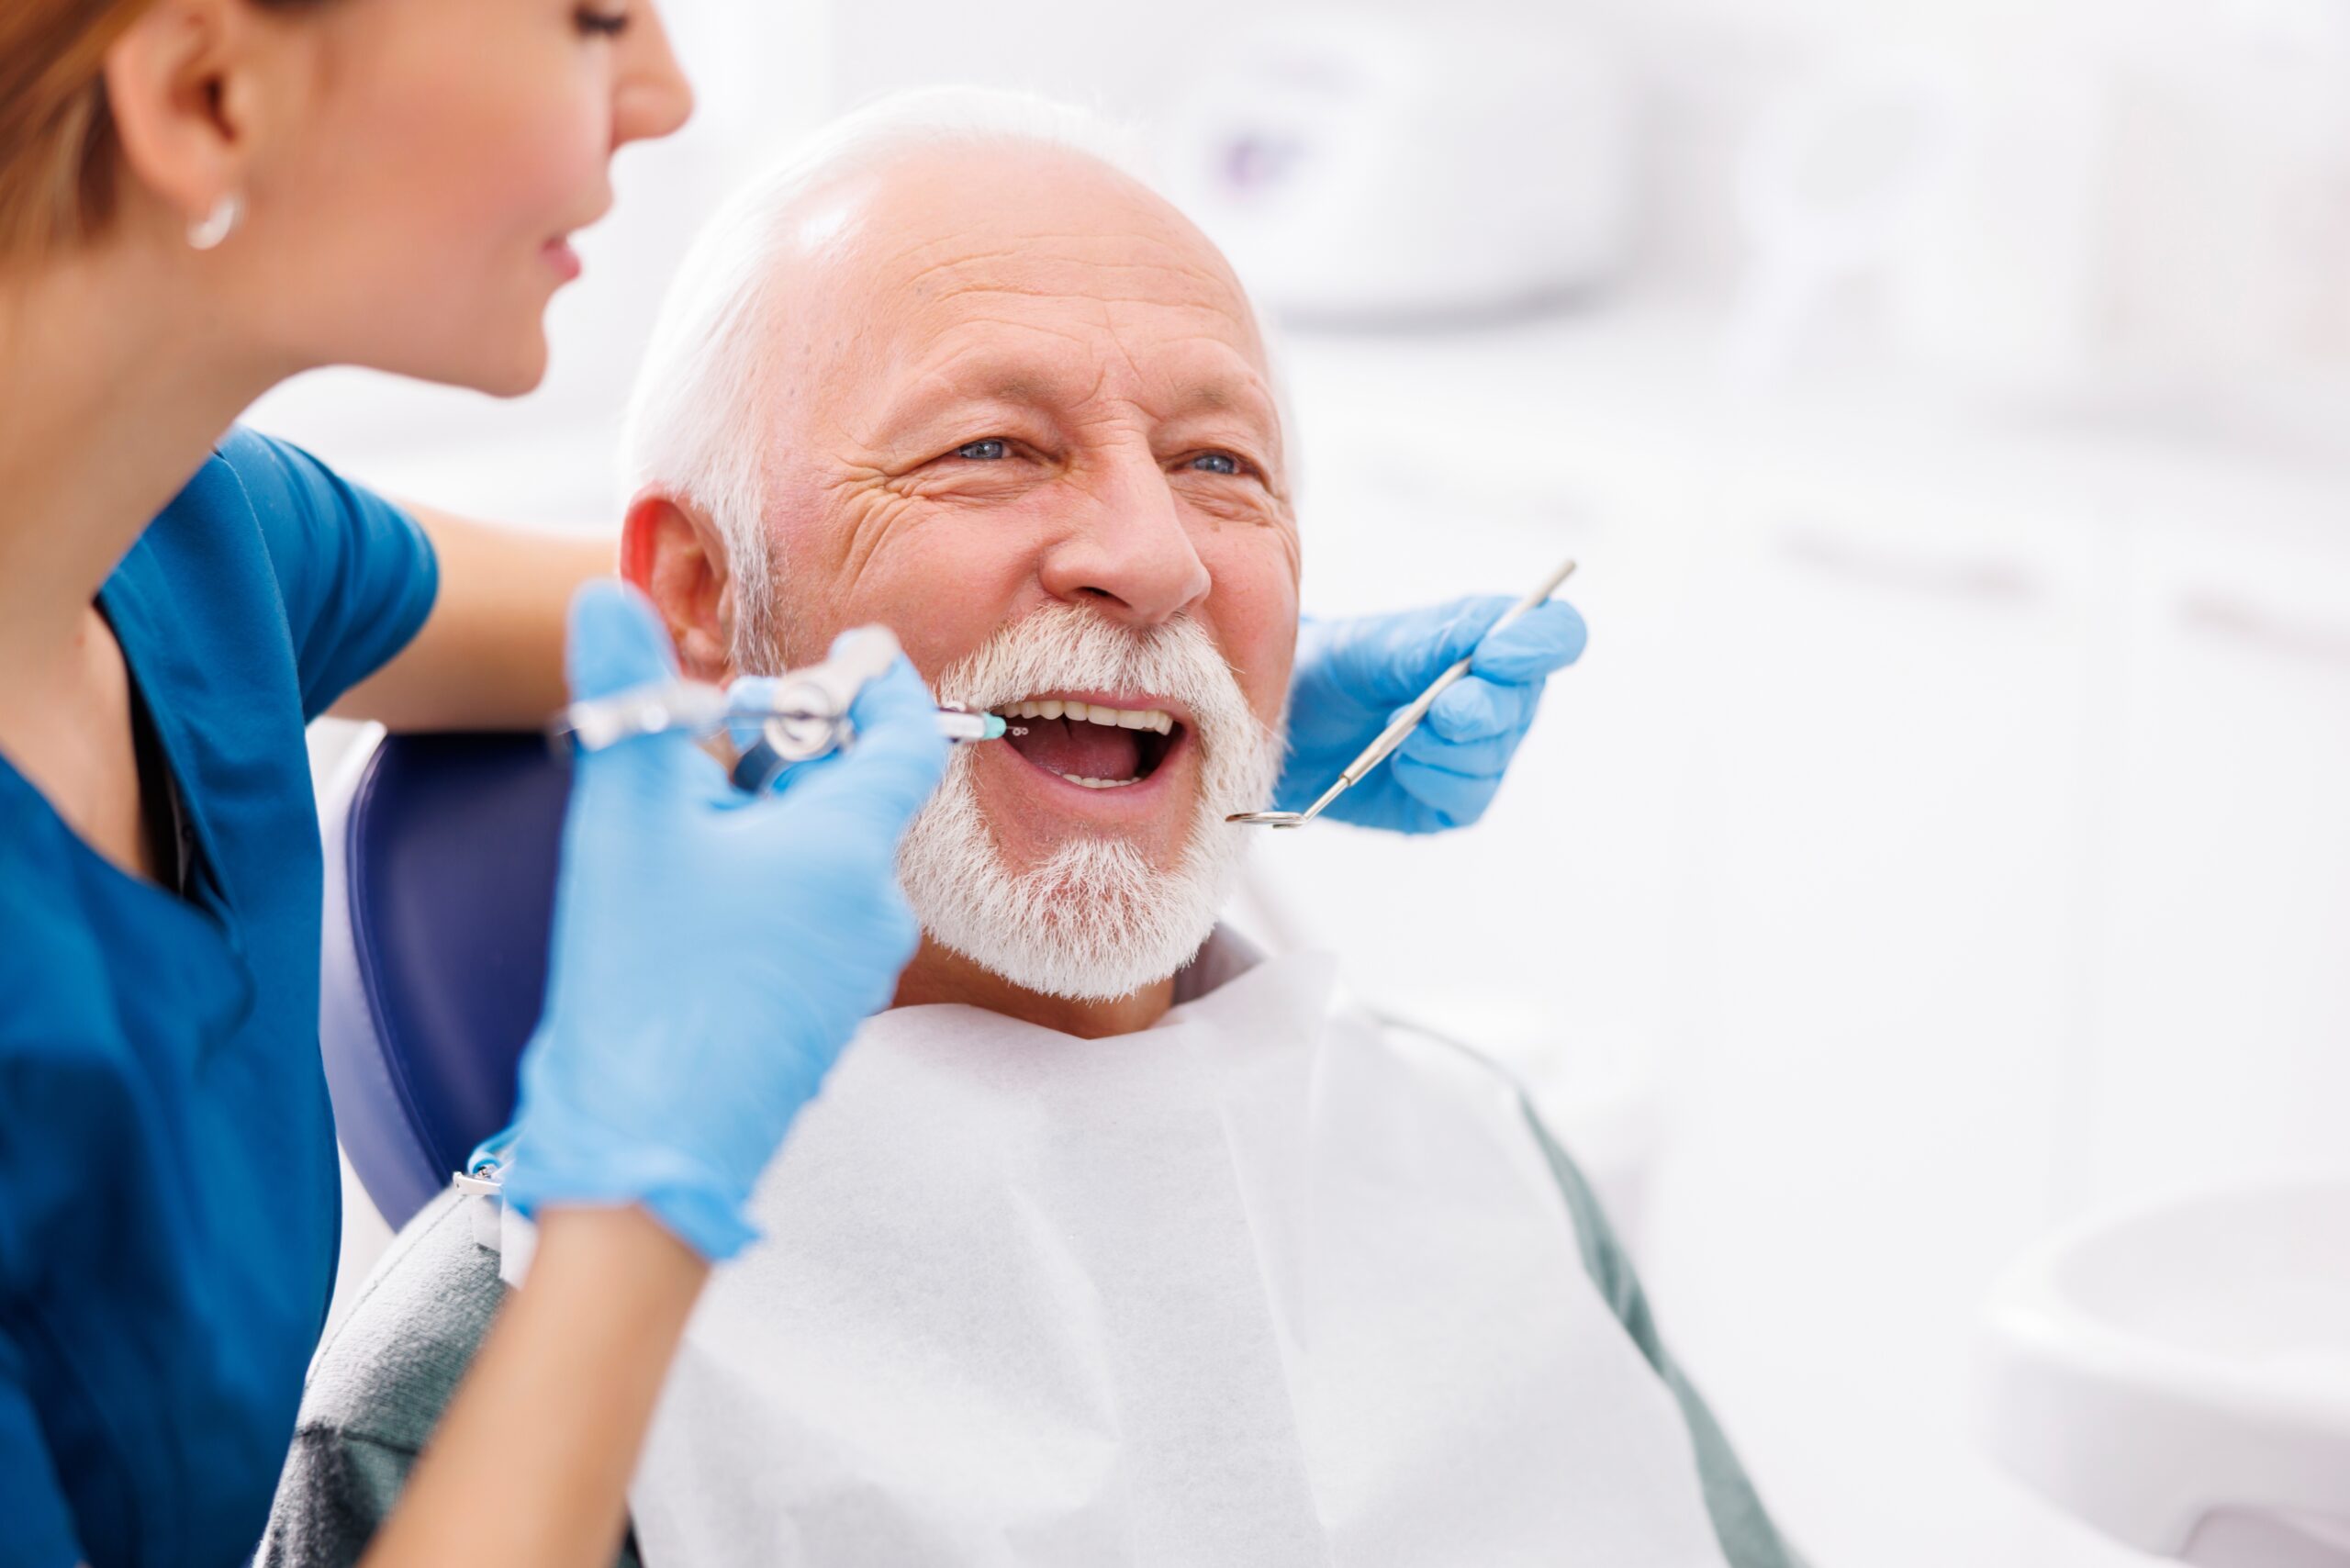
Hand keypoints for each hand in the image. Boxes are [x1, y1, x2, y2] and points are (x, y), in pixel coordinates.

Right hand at [501, 583, 948, 1258]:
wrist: (646, 1157)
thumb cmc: (647, 986)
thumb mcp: (625, 822)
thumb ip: (626, 699)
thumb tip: (604, 591)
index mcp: (852, 851)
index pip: (905, 737)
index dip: (878, 682)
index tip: (848, 650)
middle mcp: (874, 910)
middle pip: (848, 795)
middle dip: (782, 756)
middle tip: (703, 744)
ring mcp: (852, 972)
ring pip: (819, 860)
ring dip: (760, 826)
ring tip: (674, 838)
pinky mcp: (819, 1017)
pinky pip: (803, 919)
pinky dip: (758, 888)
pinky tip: (684, 909)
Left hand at [1277, 595, 1586, 833]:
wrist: (1271, 726)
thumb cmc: (1325, 672)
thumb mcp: (1370, 646)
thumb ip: (1430, 642)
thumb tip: (1491, 643)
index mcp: (1486, 638)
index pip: (1555, 633)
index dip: (1543, 643)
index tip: (1498, 657)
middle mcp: (1494, 695)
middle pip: (1525, 701)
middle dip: (1481, 707)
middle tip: (1439, 710)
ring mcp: (1476, 751)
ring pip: (1494, 754)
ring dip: (1444, 746)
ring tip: (1395, 732)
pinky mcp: (1450, 799)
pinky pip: (1467, 796)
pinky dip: (1430, 778)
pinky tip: (1398, 764)